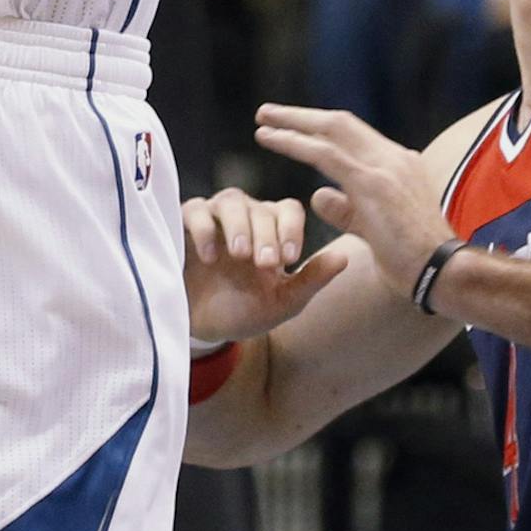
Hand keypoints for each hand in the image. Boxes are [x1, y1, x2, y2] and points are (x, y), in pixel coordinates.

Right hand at [183, 188, 346, 343]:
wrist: (200, 328)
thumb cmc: (244, 310)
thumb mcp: (282, 302)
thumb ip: (311, 279)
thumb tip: (346, 257)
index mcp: (272, 230)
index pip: (288, 210)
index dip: (291, 229)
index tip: (290, 258)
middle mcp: (245, 216)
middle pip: (260, 207)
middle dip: (265, 235)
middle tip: (264, 264)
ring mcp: (214, 217)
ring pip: (230, 201)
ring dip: (238, 225)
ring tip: (240, 254)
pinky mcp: (185, 222)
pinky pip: (195, 210)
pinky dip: (203, 228)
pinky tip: (210, 256)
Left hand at [254, 106, 450, 302]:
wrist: (445, 274)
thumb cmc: (414, 261)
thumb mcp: (376, 228)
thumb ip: (347, 208)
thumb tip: (318, 195)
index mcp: (401, 163)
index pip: (355, 134)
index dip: (321, 128)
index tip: (296, 127)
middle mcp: (394, 156)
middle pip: (340, 122)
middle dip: (302, 116)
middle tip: (268, 113)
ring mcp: (385, 166)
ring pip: (330, 130)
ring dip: (292, 123)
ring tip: (262, 121)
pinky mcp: (373, 183)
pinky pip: (325, 154)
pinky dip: (296, 143)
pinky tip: (272, 140)